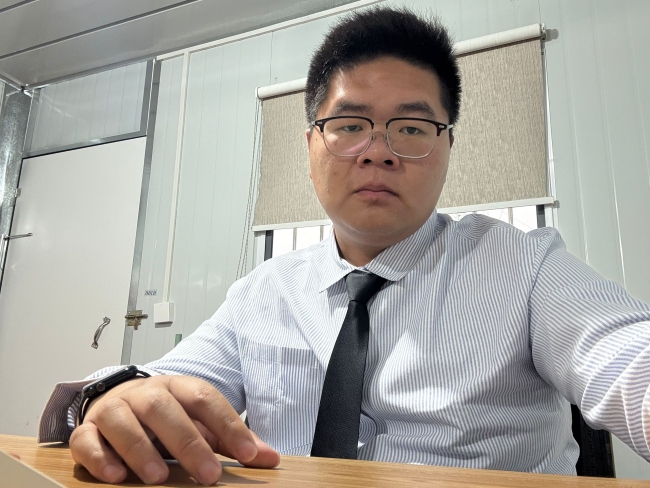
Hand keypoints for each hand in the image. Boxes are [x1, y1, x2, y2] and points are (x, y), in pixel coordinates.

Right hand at [69, 375, 279, 484]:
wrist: (118, 399)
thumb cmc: (167, 415)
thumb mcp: (201, 421)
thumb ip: (232, 439)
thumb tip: (270, 459)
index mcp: (179, 388)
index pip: (206, 399)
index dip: (229, 426)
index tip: (250, 455)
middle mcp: (146, 394)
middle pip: (165, 410)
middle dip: (188, 442)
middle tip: (209, 475)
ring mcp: (115, 409)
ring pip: (123, 420)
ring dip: (141, 449)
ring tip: (159, 478)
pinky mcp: (88, 428)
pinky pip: (87, 439)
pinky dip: (99, 457)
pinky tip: (116, 477)